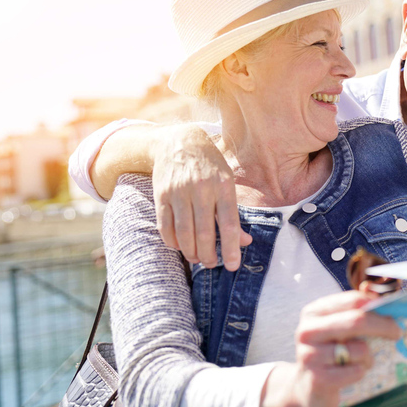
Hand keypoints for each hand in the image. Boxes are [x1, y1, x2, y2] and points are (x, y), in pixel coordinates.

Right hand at [152, 124, 251, 270]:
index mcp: (223, 186)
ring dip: (190, 252)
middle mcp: (201, 189)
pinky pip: (165, 226)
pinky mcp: (161, 194)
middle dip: (208, 255)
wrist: (179, 141)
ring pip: (184, 233)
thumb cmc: (210, 166)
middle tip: (211, 264)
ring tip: (197, 258)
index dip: (231, 248)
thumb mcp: (228, 182)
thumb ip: (234, 213)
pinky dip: (172, 241)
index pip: (229, 224)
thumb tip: (245, 241)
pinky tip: (179, 246)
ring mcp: (179, 192)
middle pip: (204, 233)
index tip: (233, 265)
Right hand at [259, 291, 401, 406]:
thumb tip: (386, 302)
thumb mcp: (336, 329)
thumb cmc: (329, 353)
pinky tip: (351, 373)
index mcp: (313, 312)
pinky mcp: (317, 378)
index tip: (393, 313)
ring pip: (359, 349)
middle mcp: (307, 331)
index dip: (376, 306)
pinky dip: (361, 372)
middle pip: (356, 321)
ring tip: (360, 362)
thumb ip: (355, 313)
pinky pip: (355, 371)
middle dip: (383, 326)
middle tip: (397, 332)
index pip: (352, 300)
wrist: (307, 389)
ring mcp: (309, 355)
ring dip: (368, 357)